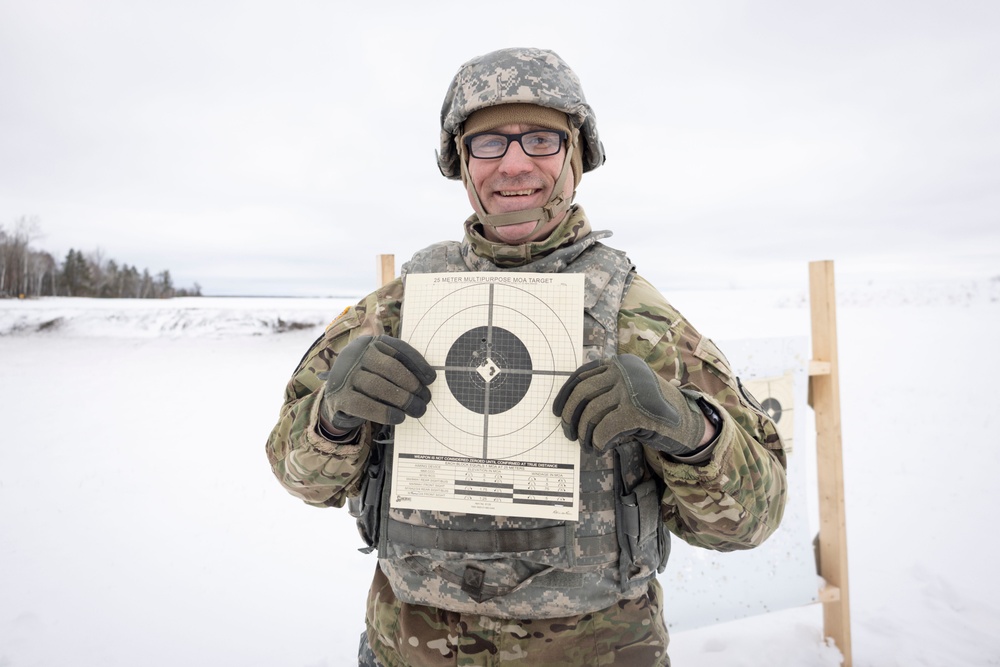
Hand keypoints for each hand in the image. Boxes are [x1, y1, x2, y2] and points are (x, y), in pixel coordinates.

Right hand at [320, 335, 436, 431]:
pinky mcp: (338, 396)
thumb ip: (398, 369)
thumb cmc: (367, 381)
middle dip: (411, 384)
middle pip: (389, 367)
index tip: (431, 379)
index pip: (398, 348)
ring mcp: (344, 374)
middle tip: (425, 399)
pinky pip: (364, 404)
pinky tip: (398, 417)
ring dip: (402, 399)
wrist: (335, 398)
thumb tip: (426, 382)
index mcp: (369, 342)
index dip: (417, 363)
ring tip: (417, 409)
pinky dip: (384, 412)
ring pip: (378, 385)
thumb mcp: (380, 368)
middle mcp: (355, 354)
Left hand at [553, 354, 706, 456]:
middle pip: (582, 393)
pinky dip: (599, 442)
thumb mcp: (627, 394)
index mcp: (620, 363)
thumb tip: (567, 411)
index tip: (558, 413)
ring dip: (585, 434)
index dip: (564, 395)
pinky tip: (602, 448)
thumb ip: (603, 393)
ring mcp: (632, 388)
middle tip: (569, 434)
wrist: (688, 424)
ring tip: (589, 446)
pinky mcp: (637, 410)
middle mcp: (625, 371)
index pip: (581, 375)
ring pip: (592, 412)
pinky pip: (605, 429)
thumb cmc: (651, 412)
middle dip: (571, 416)